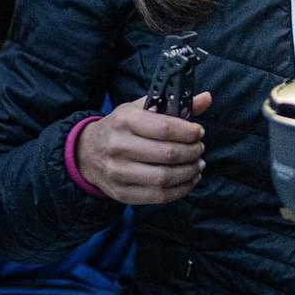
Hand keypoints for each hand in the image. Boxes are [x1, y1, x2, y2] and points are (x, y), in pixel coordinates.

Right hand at [74, 92, 211, 203]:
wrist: (87, 152)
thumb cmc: (120, 127)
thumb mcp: (140, 109)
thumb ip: (175, 104)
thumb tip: (207, 98)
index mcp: (125, 120)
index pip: (165, 128)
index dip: (188, 132)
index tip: (199, 132)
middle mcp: (119, 146)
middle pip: (168, 154)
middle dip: (192, 152)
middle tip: (200, 149)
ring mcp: (118, 172)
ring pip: (164, 178)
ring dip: (189, 172)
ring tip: (198, 165)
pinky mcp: (122, 192)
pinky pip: (158, 196)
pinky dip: (180, 190)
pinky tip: (189, 180)